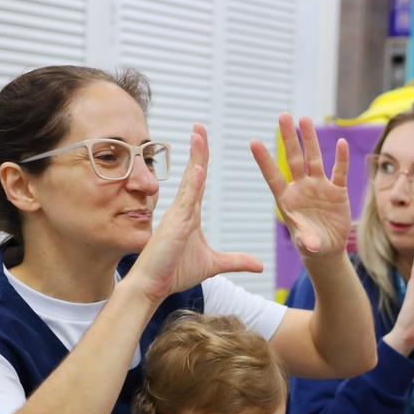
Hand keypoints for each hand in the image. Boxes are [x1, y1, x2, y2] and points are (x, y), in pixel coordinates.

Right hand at [128, 124, 260, 304]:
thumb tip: (259, 265)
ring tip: (199, 134)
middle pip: (193, 173)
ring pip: (189, 181)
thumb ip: (236, 261)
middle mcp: (183, 210)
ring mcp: (177, 216)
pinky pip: (185, 202)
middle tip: (200, 126)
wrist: (153, 286)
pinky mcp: (174, 227)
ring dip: (195, 158)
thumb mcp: (214, 265)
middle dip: (198, 149)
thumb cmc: (175, 272)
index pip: (198, 181)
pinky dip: (192, 186)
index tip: (203, 138)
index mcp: (190, 215)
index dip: (202, 159)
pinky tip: (198, 170)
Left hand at [250, 114, 351, 262]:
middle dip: (289, 138)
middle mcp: (301, 188)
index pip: (273, 176)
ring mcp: (319, 187)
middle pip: (294, 159)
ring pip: (314, 159)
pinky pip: (339, 172)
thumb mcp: (307, 244)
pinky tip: (341, 143)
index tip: (253, 142)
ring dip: (310, 140)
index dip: (264, 160)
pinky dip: (341, 159)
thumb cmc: (310, 244)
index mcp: (286, 199)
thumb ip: (307, 241)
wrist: (327, 248)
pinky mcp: (337, 191)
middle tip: (283, 116)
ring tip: (305, 119)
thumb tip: (312, 243)